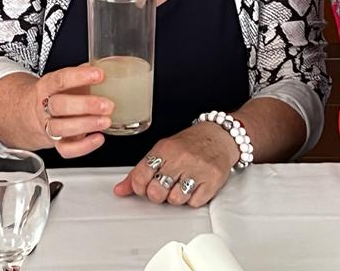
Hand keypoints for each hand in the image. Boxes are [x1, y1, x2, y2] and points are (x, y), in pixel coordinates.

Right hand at [33, 63, 113, 157]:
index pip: (60, 79)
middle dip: (85, 105)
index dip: (80, 77)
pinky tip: (98, 138)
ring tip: (106, 121)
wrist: (35, 112)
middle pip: (59, 105)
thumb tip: (118, 62)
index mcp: (48, 85)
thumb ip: (88, 71)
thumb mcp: (69, 78)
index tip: (100, 75)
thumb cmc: (60, 93)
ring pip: (61, 128)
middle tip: (108, 105)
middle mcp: (46, 106)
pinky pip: (65, 149)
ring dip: (86, 125)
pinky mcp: (56, 143)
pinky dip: (83, 147)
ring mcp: (49, 125)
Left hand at [113, 122, 237, 207]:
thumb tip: (120, 190)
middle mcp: (181, 158)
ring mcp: (197, 170)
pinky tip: (194, 186)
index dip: (138, 186)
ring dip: (176, 197)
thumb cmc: (189, 144)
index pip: (140, 175)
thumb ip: (140, 171)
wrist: (218, 137)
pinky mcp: (212, 181)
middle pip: (156, 192)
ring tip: (180, 185)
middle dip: (157, 194)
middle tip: (163, 187)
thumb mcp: (162, 151)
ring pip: (175, 200)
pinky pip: (194, 203)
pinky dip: (192, 199)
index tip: (143, 185)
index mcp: (165, 149)